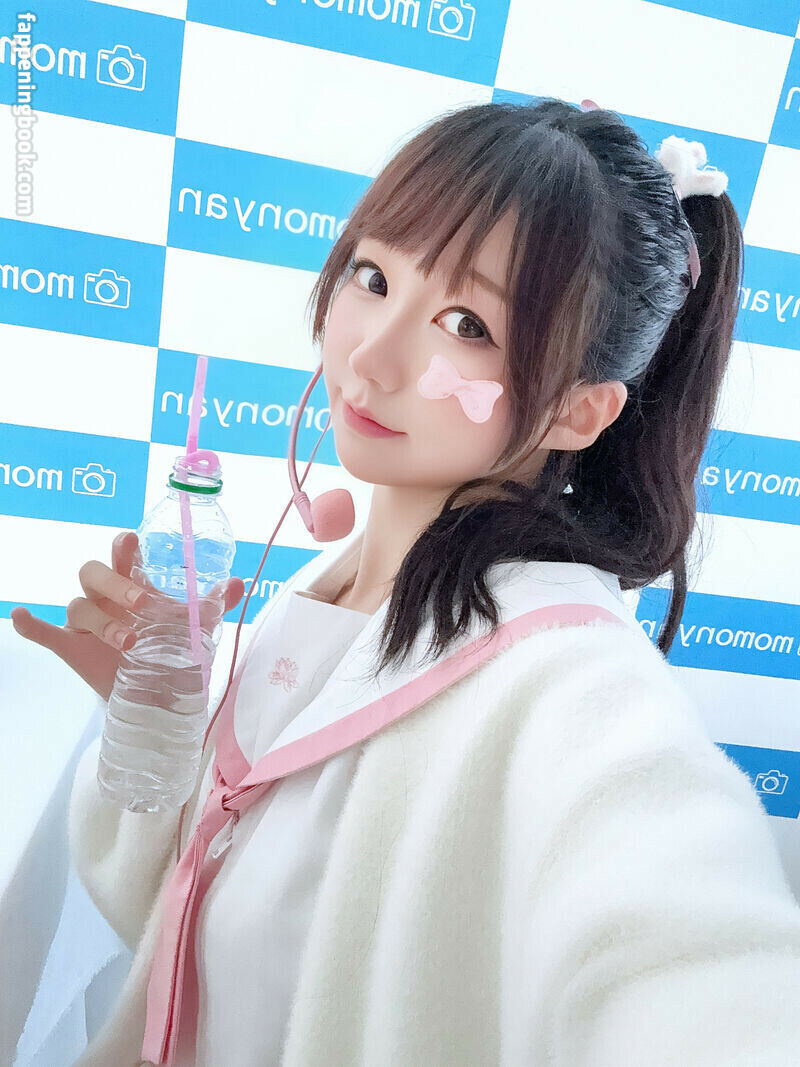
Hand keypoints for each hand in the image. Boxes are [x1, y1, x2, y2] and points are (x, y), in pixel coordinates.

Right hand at [10, 531, 245, 702]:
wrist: (156, 694)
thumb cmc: (171, 648)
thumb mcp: (197, 627)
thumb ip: (213, 604)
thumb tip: (237, 582)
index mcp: (133, 583)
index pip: (123, 554)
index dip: (123, 545)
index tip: (131, 541)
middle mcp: (105, 597)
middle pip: (94, 573)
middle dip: (116, 585)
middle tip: (142, 604)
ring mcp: (85, 623)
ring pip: (78, 607)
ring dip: (102, 622)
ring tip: (129, 642)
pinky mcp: (71, 648)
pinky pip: (45, 633)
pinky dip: (31, 625)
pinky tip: (20, 617)